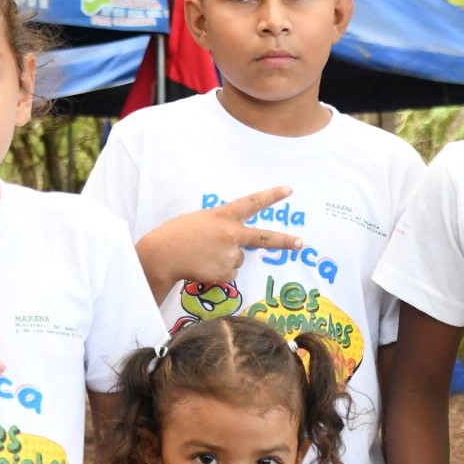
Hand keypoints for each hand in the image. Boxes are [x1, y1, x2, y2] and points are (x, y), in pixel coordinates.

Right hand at [138, 185, 303, 292]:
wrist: (162, 255)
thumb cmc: (177, 233)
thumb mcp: (202, 219)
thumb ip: (223, 226)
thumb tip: (238, 244)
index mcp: (223, 215)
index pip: (252, 202)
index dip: (272, 195)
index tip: (289, 189)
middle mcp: (231, 234)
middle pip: (263, 238)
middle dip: (284, 241)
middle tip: (301, 243)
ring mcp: (229, 254)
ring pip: (237, 259)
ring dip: (225, 259)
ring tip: (203, 255)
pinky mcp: (224, 273)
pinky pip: (229, 274)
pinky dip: (219, 272)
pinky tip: (203, 266)